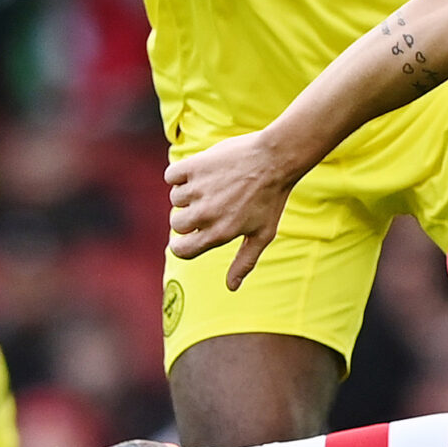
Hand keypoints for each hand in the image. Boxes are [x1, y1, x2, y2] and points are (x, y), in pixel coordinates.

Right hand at [164, 132, 299, 291]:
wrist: (276, 158)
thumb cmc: (271, 198)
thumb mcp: (263, 234)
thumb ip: (244, 262)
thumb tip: (231, 288)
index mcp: (219, 234)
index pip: (180, 251)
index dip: (182, 245)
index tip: (190, 236)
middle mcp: (205, 214)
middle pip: (177, 224)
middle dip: (189, 216)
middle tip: (213, 203)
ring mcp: (198, 190)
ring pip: (175, 198)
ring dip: (188, 192)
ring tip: (214, 185)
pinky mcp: (194, 167)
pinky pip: (172, 176)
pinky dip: (181, 174)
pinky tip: (202, 172)